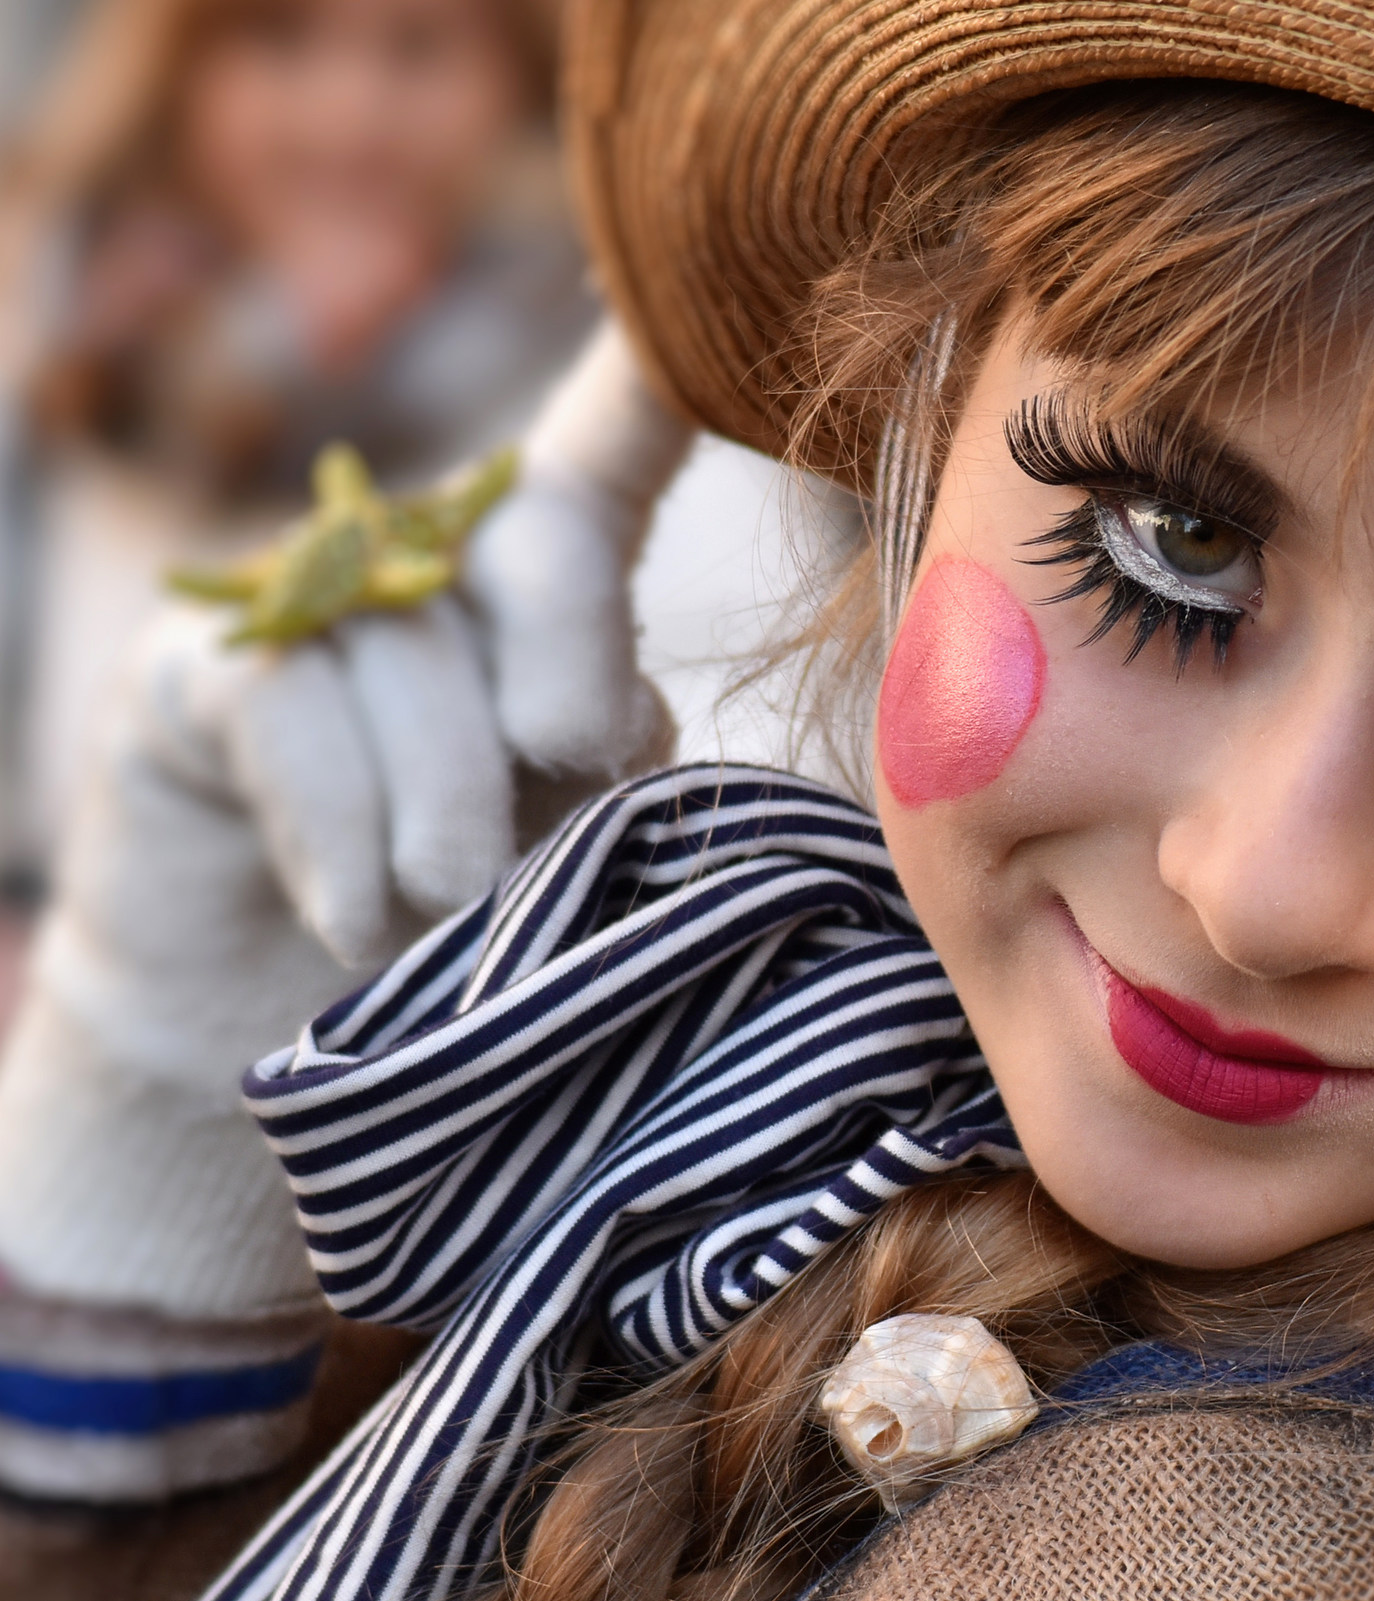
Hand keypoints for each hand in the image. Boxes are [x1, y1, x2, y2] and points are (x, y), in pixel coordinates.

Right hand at [0, 317, 692, 1498]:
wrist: (277, 1023)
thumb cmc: (470, 928)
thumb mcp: (573, 843)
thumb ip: (612, 765)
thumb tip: (608, 724)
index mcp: (547, 591)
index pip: (613, 463)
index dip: (656, 384)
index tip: (700, 330)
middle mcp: (428, 564)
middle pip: (538, 537)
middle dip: (569, 656)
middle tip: (566, 765)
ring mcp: (306, 605)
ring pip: (414, 648)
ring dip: (451, 804)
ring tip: (455, 911)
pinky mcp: (200, 674)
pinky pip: (292, 711)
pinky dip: (345, 831)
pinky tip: (358, 917)